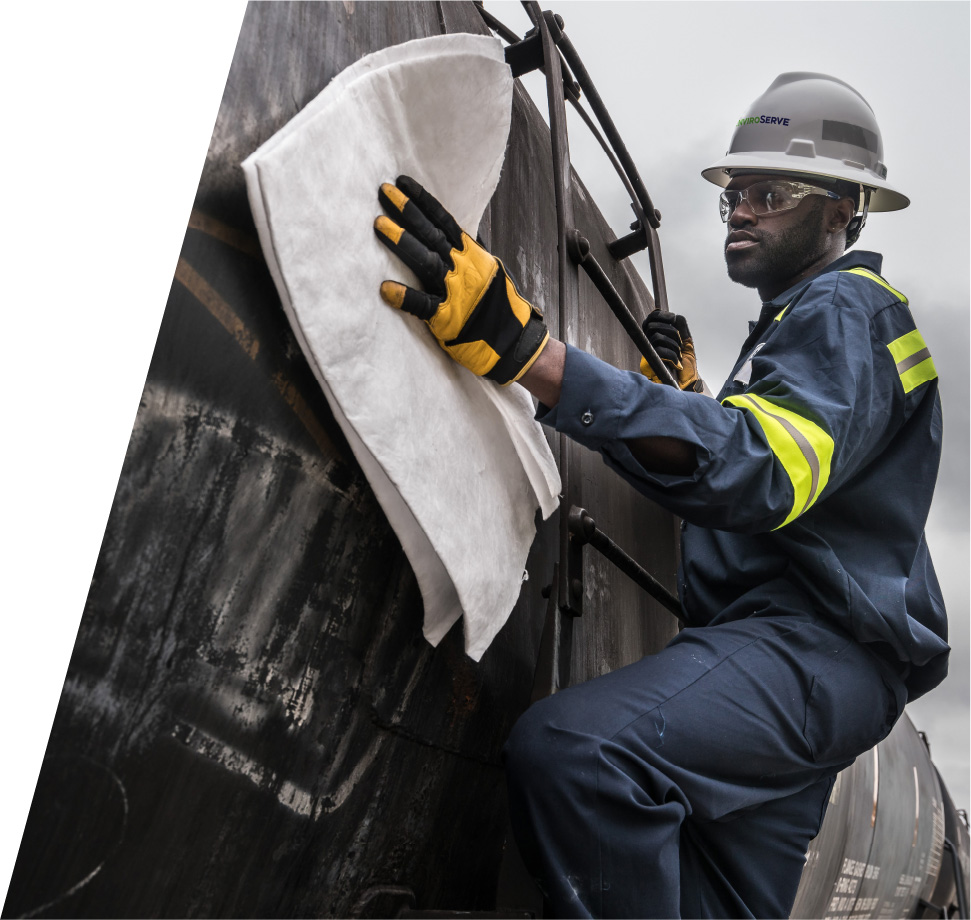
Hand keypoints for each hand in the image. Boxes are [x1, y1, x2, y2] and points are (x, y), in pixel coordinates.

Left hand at [374, 175, 548, 385]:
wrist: (516, 342)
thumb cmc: (499, 308)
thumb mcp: (489, 272)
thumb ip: (468, 256)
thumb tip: (455, 238)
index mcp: (472, 255)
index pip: (443, 221)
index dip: (423, 201)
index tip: (402, 183)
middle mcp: (463, 267)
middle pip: (431, 233)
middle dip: (407, 211)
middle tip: (383, 191)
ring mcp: (456, 291)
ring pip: (426, 261)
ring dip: (402, 242)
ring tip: (378, 225)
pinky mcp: (448, 318)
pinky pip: (424, 305)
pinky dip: (405, 297)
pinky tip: (386, 289)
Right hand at [640, 310, 704, 391]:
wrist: (688, 384)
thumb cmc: (686, 365)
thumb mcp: (686, 341)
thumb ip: (681, 325)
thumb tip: (673, 316)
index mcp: (657, 336)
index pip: (651, 319)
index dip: (660, 315)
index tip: (673, 319)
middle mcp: (650, 344)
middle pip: (652, 325)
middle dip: (671, 332)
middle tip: (679, 343)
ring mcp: (648, 353)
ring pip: (656, 336)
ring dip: (674, 345)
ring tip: (679, 356)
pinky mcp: (649, 363)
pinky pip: (659, 350)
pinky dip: (672, 355)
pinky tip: (676, 363)